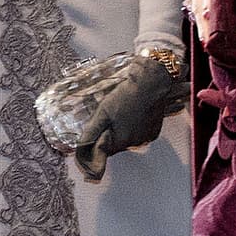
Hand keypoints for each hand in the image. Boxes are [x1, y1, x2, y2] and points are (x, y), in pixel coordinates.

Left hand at [74, 55, 181, 180]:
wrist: (151, 84)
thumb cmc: (126, 96)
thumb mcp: (102, 112)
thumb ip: (92, 131)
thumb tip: (82, 145)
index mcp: (121, 141)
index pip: (104, 151)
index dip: (99, 140)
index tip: (99, 128)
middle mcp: (135, 144)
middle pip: (116, 145)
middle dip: (111, 134)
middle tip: (110, 116)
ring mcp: (146, 138)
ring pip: (128, 139)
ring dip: (123, 130)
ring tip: (123, 112)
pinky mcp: (154, 132)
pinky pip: (140, 134)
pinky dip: (135, 127)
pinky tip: (134, 114)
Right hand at [186, 0, 235, 46]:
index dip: (208, 4)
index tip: (209, 19)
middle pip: (198, 0)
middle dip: (203, 21)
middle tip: (209, 42)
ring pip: (193, 4)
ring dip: (199, 23)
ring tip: (206, 43)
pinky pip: (193, 1)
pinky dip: (198, 15)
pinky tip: (205, 31)